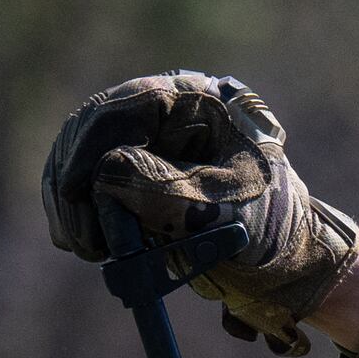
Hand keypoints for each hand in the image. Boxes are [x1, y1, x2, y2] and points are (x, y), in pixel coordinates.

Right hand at [40, 72, 358, 350]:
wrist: (287, 258)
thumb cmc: (271, 226)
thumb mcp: (226, 209)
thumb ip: (169, 191)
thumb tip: (104, 176)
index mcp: (199, 99)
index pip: (126, 108)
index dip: (91, 150)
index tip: (76, 194)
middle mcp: (165, 109)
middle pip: (91, 129)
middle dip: (76, 184)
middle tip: (83, 241)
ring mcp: (143, 138)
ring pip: (79, 156)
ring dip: (72, 203)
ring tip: (90, 250)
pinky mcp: (128, 170)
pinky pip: (84, 182)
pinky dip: (77, 212)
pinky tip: (87, 244)